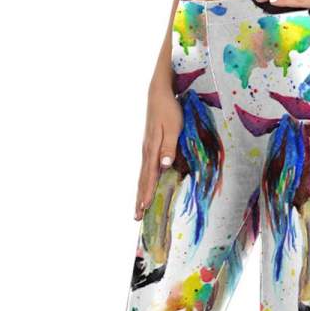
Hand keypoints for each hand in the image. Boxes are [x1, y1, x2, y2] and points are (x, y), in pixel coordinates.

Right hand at [135, 83, 182, 219]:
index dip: (147, 192)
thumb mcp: (173, 127)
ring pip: (142, 177)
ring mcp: (147, 151)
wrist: (159, 94)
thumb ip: (169, 147)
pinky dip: (145, 183)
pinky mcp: (150, 148)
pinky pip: (146, 170)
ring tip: (138, 208)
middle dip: (140, 199)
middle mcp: (147, 152)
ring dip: (140, 193)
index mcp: (152, 150)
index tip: (145, 207)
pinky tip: (145, 189)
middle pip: (142, 180)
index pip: (149, 176)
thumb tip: (164, 166)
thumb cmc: (169, 110)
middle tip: (136, 217)